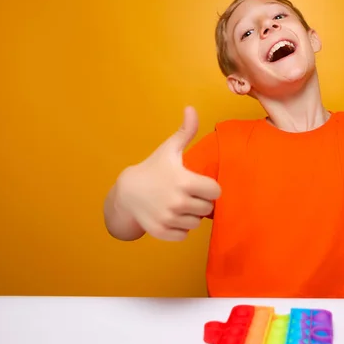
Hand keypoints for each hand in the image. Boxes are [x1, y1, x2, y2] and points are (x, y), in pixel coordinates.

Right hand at [115, 106, 220, 240]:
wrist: (127, 192)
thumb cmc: (154, 168)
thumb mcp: (170, 149)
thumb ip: (186, 131)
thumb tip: (191, 108)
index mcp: (184, 181)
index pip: (216, 191)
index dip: (209, 187)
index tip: (199, 183)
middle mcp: (178, 202)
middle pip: (208, 208)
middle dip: (200, 201)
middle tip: (187, 194)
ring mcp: (169, 218)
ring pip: (197, 222)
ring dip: (191, 215)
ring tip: (178, 204)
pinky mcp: (162, 232)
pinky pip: (184, 235)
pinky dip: (180, 228)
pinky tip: (171, 216)